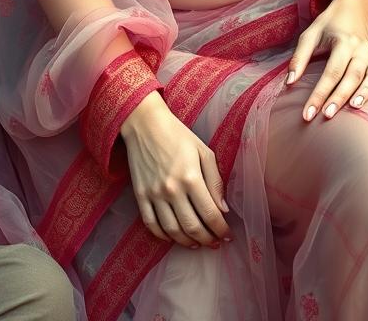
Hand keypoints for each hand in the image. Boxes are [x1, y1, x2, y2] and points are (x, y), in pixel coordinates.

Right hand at [120, 91, 231, 248]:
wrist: (145, 124)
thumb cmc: (178, 135)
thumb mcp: (203, 151)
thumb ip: (215, 181)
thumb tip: (223, 209)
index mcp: (191, 177)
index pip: (210, 214)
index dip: (221, 229)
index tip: (227, 236)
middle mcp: (172, 189)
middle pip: (192, 226)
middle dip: (207, 239)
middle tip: (214, 243)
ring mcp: (154, 194)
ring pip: (172, 230)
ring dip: (187, 242)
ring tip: (197, 243)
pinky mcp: (140, 195)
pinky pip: (151, 224)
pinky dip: (163, 236)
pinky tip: (173, 237)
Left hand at [287, 0, 367, 121]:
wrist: (354, 7)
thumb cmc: (329, 23)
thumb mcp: (310, 34)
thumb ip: (299, 58)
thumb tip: (289, 82)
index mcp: (343, 42)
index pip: (331, 72)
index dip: (319, 94)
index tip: (308, 113)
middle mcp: (361, 49)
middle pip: (352, 76)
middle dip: (340, 97)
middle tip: (327, 115)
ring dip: (365, 93)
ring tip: (354, 108)